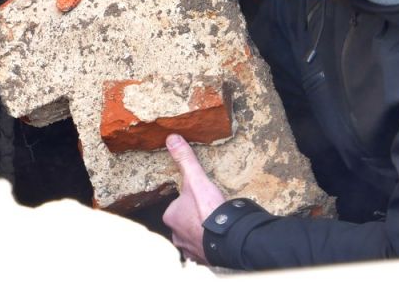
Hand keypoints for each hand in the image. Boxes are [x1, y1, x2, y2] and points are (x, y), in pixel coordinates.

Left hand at [162, 134, 225, 263]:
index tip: (200, 197)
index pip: (175, 205)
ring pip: (191, 237)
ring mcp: (189, 249)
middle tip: (208, 210)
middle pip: (182, 222)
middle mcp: (175, 235)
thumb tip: (171, 138)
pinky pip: (202, 250)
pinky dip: (208, 245)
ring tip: (213, 224)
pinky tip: (217, 239)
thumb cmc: (208, 209)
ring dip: (200, 232)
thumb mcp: (195, 178)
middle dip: (192, 217)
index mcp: (170, 216)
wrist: (227, 237)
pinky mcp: (203, 259)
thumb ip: (185, 159)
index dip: (188, 200)